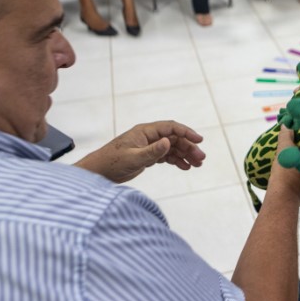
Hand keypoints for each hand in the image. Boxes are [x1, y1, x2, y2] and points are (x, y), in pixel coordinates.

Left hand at [75, 121, 205, 183]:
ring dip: (185, 155)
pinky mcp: (148, 155)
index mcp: (145, 132)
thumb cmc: (112, 163)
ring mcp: (149, 146)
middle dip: (189, 147)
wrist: (98, 172)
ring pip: (172, 148)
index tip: (199, 140)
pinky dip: (177, 160)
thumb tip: (168, 142)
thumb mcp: (133, 158)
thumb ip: (152, 151)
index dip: (186, 132)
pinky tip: (185, 167)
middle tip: (201, 158)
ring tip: (197, 164)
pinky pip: (166, 156)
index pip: (170, 128)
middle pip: (175, 138)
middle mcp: (149, 137)